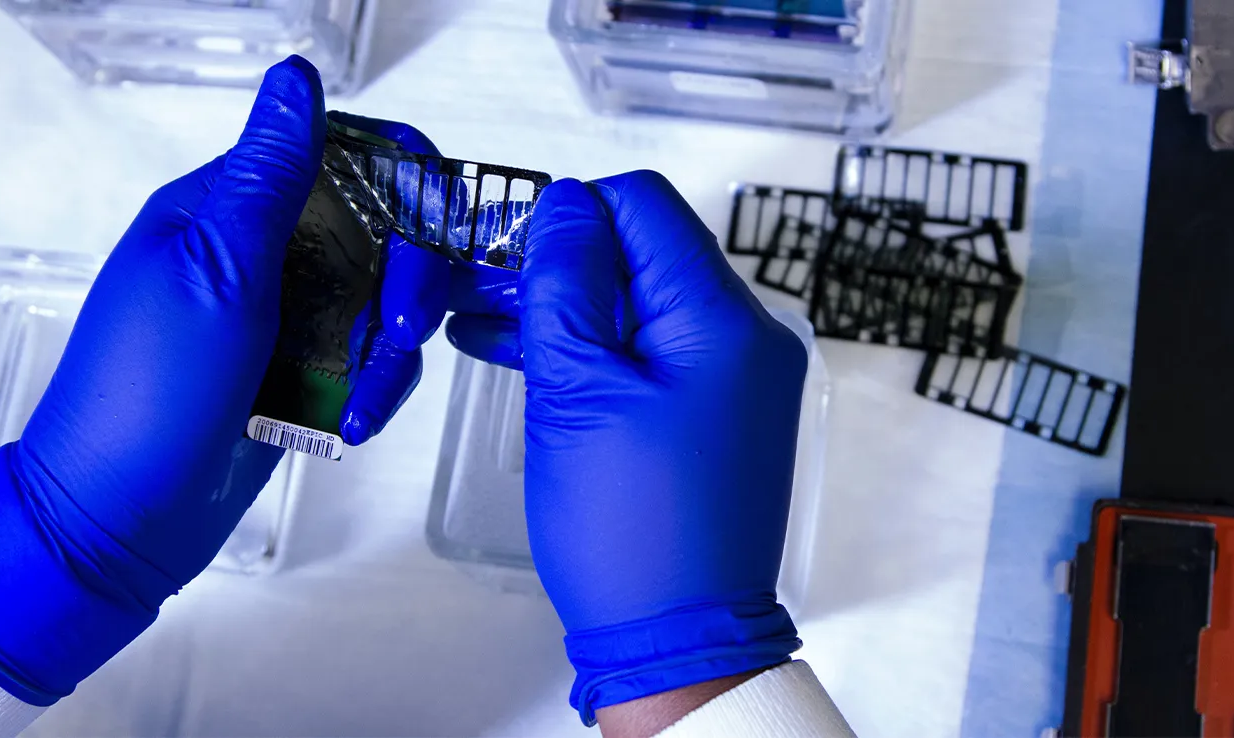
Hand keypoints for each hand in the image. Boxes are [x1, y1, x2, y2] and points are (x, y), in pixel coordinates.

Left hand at [0, 58, 453, 703]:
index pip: (340, 155)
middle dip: (406, 284)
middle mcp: (263, 254)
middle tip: (401, 334)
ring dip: (390, 355)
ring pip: (384, 304)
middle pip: (380, 233)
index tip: (437, 226)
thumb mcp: (216, 273)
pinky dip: (374, 392)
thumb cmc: (148, 391)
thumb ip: (268, 179)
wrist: (119, 520)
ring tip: (364, 407)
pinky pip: (370, 362)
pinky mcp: (302, 374)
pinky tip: (351, 427)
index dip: (402, 179)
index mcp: (228, 208)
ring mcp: (284, 317)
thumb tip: (296, 81)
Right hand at [516, 172, 808, 725]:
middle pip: (647, 251)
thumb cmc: (630, 531)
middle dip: (562, 264)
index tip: (507, 252)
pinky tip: (535, 362)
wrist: (680, 639)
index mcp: (722, 318)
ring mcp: (742, 376)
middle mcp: (749, 335)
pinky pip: (660, 353)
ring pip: (646, 303)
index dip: (568, 215)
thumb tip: (567, 203)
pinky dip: (603, 350)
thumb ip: (567, 282)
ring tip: (490, 329)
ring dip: (573, 309)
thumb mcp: (576, 392)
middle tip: (483, 292)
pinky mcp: (725, 412)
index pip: (644, 205)